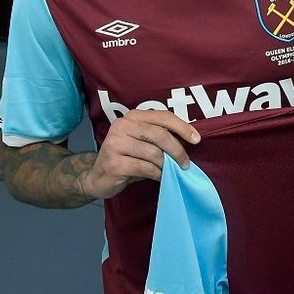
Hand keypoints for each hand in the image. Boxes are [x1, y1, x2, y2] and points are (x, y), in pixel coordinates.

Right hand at [80, 110, 200, 199]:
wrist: (97, 176)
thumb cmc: (126, 158)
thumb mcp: (142, 142)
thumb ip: (159, 137)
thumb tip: (188, 142)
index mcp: (132, 116)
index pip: (163, 116)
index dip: (182, 127)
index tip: (196, 139)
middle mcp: (122, 126)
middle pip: (160, 135)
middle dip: (177, 150)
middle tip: (185, 163)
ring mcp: (116, 144)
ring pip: (154, 153)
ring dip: (167, 165)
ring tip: (170, 171)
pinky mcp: (114, 163)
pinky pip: (146, 168)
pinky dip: (157, 174)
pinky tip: (160, 177)